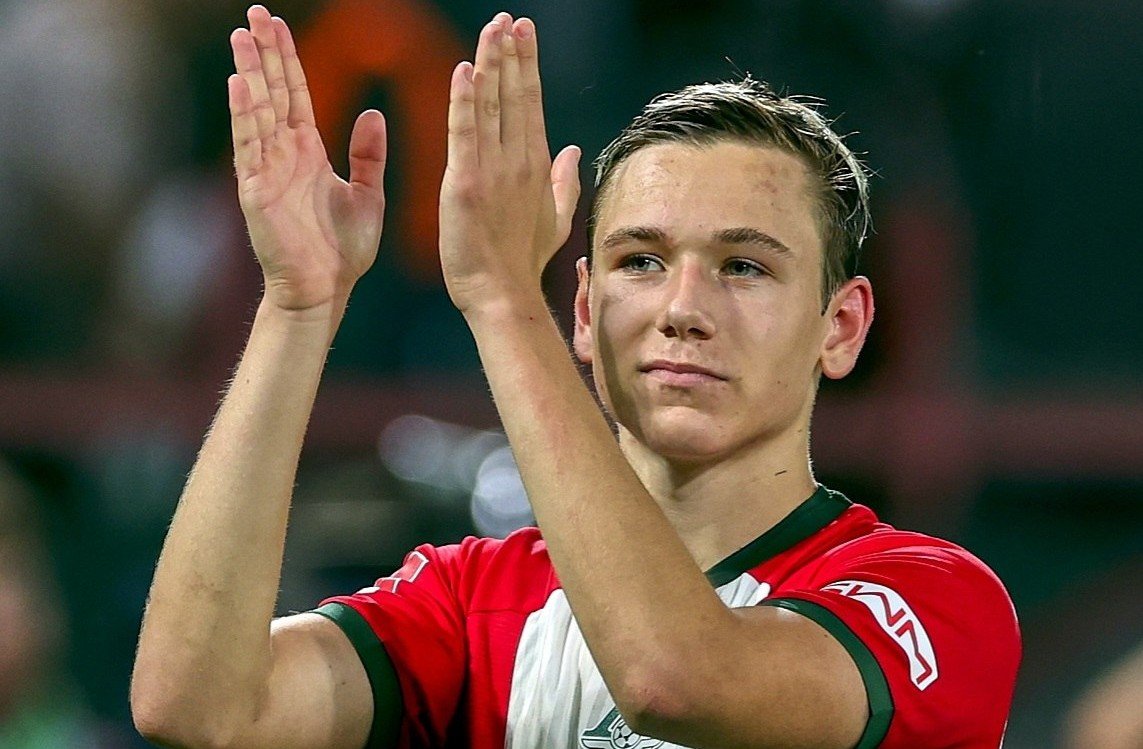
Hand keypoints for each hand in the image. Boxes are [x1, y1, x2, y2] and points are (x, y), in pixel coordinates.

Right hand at [229, 5, 386, 313]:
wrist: (326, 290)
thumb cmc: (343, 250)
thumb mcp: (367, 194)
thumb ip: (368, 154)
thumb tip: (373, 112)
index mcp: (309, 152)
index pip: (295, 94)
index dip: (286, 59)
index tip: (276, 25)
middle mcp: (284, 154)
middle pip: (271, 92)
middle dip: (263, 53)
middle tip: (254, 13)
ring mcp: (266, 170)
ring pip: (256, 112)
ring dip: (249, 73)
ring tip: (242, 36)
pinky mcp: (256, 192)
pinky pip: (249, 148)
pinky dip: (244, 116)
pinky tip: (240, 85)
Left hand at [439, 13, 581, 314]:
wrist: (503, 293)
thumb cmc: (523, 260)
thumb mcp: (554, 219)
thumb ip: (564, 182)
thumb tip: (574, 149)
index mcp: (536, 165)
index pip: (530, 103)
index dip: (526, 65)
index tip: (523, 33)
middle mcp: (518, 160)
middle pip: (514, 94)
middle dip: (511, 53)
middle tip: (508, 18)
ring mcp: (493, 170)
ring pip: (491, 105)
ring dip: (490, 63)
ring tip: (492, 28)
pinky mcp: (465, 182)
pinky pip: (464, 132)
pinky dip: (463, 100)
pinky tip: (464, 69)